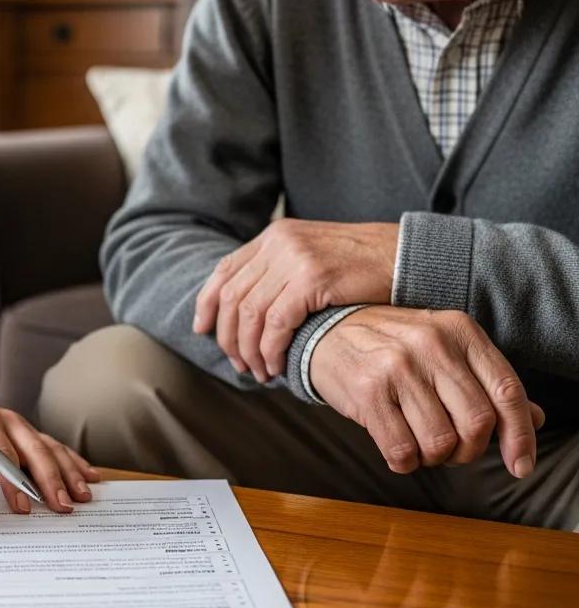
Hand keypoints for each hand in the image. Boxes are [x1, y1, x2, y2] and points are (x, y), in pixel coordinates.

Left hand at [0, 377, 100, 514]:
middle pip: (32, 448)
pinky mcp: (30, 432)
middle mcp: (5, 419)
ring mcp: (20, 425)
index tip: (22, 504)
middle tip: (62, 505)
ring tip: (83, 495)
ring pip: (49, 447)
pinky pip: (56, 445)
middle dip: (49, 478)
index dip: (11, 478)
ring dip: (68, 471)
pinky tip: (91, 475)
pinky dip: (74, 460)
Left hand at [192, 219, 398, 381]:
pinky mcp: (312, 277)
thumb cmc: (362, 266)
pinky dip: (271, 349)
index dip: (208, 302)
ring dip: (249, 349)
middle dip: (229, 336)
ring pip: (251, 313)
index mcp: (274, 235)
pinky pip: (276, 322)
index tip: (202, 329)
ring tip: (259, 372)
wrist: (406, 256)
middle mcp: (278, 242)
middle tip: (238, 364)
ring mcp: (294, 258)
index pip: (225, 270)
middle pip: (233, 296)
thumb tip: (247, 309)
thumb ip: (280, 272)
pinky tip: (277, 365)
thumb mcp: (312, 258)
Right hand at [308, 306, 544, 478]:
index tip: (520, 465)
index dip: (520, 435)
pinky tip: (396, 447)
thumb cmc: (391, 347)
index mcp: (458, 330)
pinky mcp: (368, 391)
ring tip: (417, 443)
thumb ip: (486, 382)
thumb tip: (536, 420)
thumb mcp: (443, 350)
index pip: (507, 390)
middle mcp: (431, 343)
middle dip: (468, 451)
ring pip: (441, 443)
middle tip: (450, 449)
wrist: (325, 333)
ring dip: (433, 458)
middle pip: (477, 424)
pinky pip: (403, 451)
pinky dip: (404, 462)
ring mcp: (397, 365)